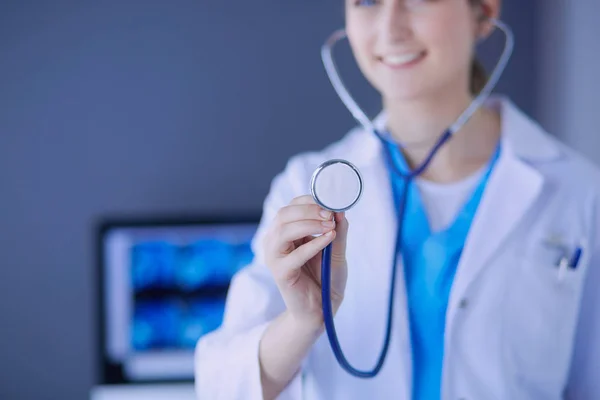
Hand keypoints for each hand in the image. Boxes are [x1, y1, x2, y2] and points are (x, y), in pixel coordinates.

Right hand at [263, 195, 348, 328]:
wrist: (321, 310)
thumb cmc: (326, 278)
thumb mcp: (336, 250)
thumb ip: (338, 231)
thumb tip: (340, 210)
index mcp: (285, 232)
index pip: (291, 206)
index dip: (309, 200)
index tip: (330, 203)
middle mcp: (275, 241)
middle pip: (284, 214)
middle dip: (309, 210)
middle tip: (330, 214)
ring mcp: (275, 257)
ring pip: (284, 230)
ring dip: (310, 224)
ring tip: (330, 227)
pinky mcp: (280, 273)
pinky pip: (295, 254)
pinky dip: (313, 244)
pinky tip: (329, 239)